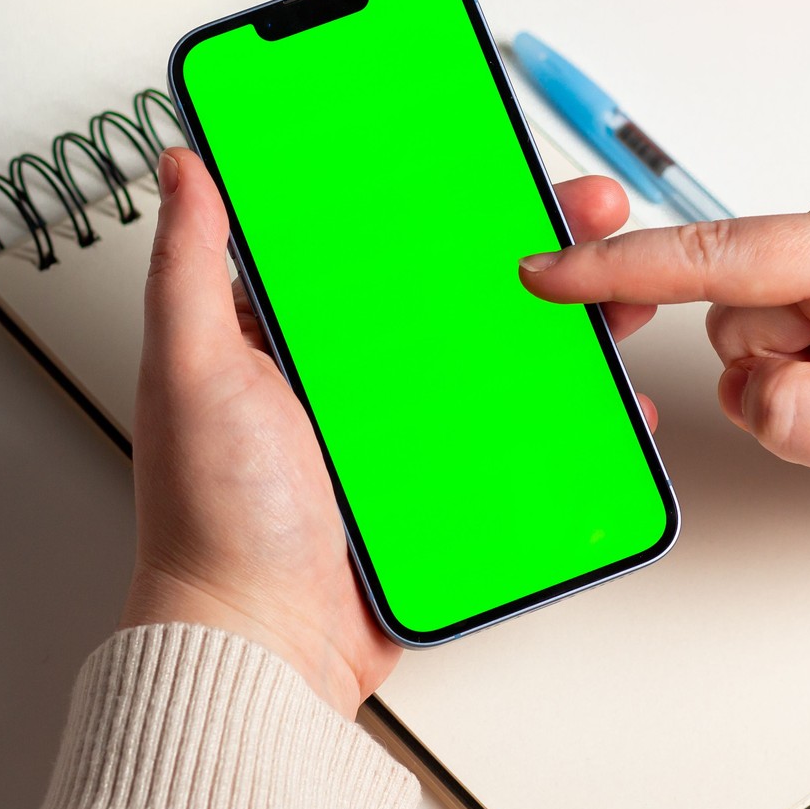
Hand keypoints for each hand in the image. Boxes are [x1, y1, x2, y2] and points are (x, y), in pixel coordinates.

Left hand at [122, 150, 644, 716]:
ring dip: (568, 326)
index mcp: (299, 336)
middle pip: (461, 293)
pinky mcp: (445, 491)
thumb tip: (187, 164)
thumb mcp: (191, 370)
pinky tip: (611, 399)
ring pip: (503, 361)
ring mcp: (408, 436)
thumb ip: (189, 266)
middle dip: (535, 250)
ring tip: (622, 298)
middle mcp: (357, 379)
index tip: (497, 158)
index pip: (383, 241)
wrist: (264, 650)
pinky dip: (570, 419)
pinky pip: (519, 442)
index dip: (444, 193)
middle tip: (593, 220)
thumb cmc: (214, 518)